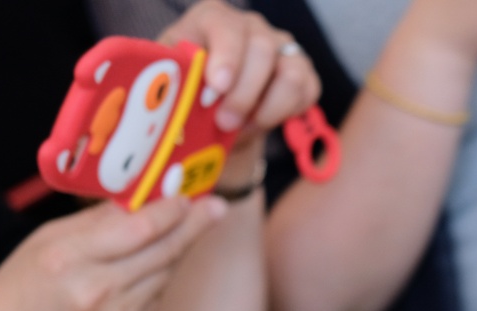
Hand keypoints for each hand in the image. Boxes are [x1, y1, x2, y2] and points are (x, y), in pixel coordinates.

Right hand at [0, 196, 226, 310]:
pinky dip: (164, 279)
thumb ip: (91, 222)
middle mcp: (99, 291)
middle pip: (163, 251)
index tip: (186, 196)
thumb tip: (134, 199)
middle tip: (216, 207)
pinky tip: (160, 267)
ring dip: (182, 250)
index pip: (137, 228)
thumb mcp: (42, 244)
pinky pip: (160, 298)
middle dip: (195, 225)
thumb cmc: (22, 295)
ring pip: (167, 274)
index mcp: (69, 259)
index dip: (168, 210)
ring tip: (195, 227)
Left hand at [159, 1, 320, 145]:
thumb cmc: (190, 95)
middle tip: (224, 122)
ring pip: (291, 74)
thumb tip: (170, 88)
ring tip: (243, 126)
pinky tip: (260, 121)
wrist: (215, 117)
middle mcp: (251, 26)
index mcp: (213, 19)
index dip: (225, 57)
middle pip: (262, 50)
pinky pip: (306, 91)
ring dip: (267, 108)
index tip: (217, 88)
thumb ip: (174, 81)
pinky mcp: (303, 73)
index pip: (225, 25)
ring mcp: (281, 48)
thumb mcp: (173, 85)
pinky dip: (284, 113)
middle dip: (243, 94)